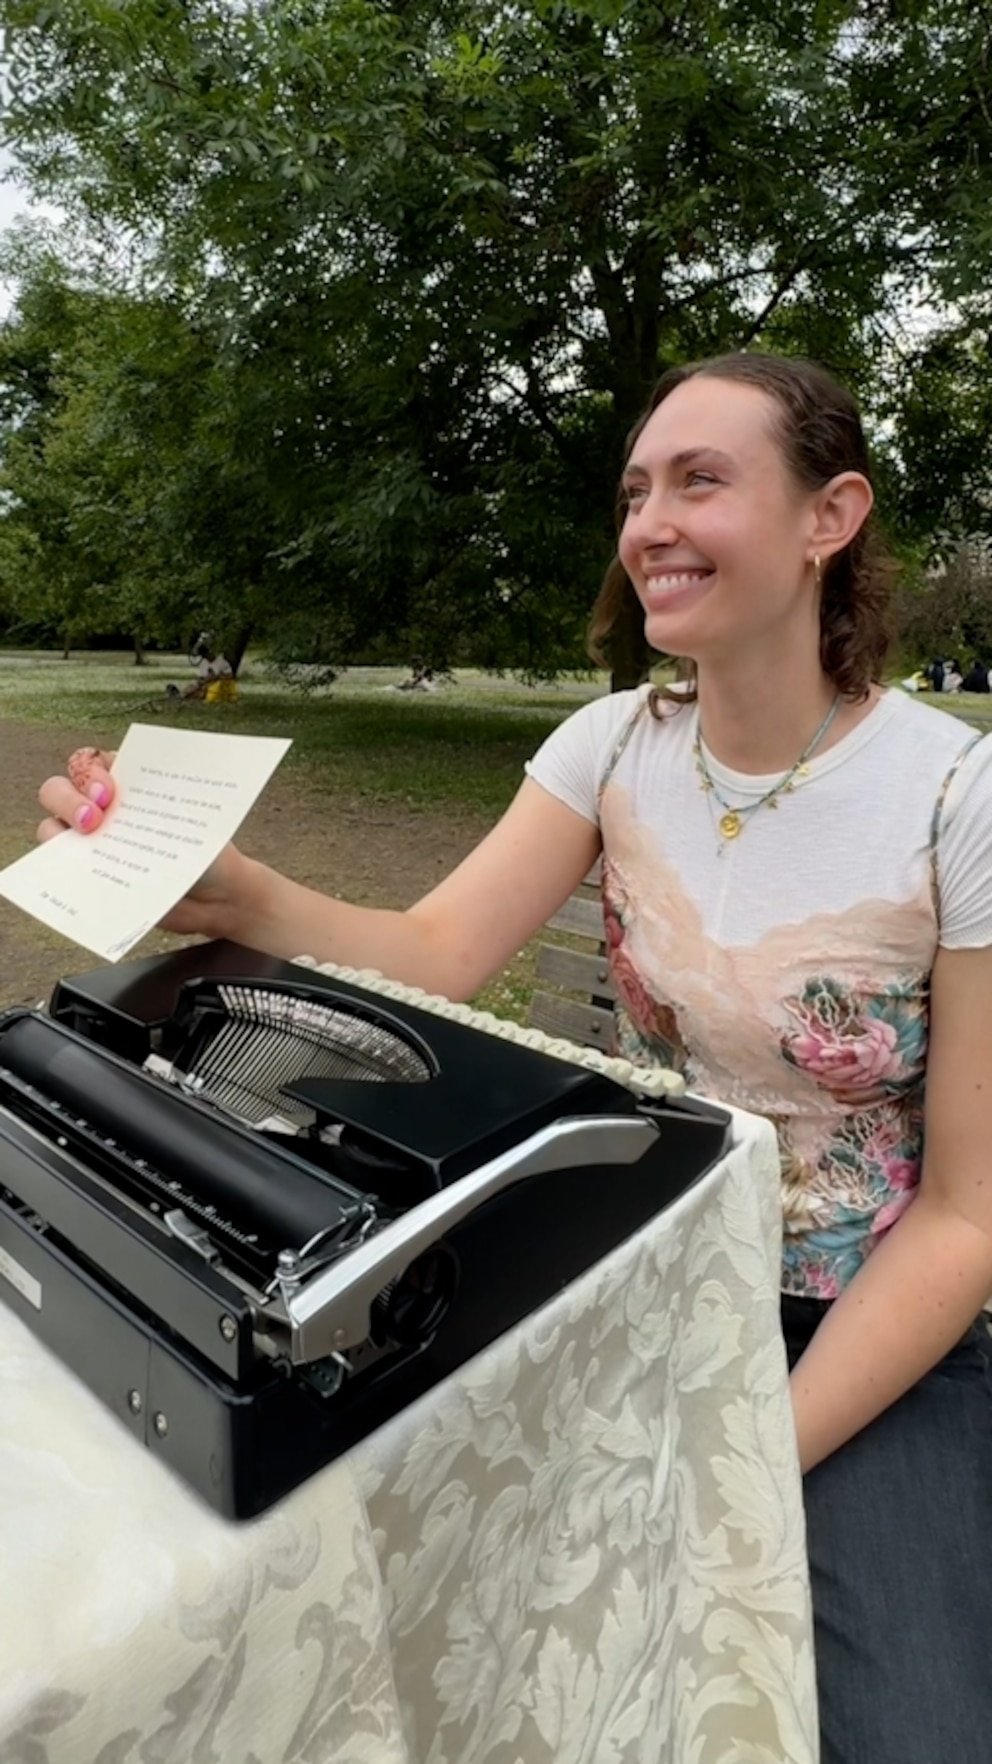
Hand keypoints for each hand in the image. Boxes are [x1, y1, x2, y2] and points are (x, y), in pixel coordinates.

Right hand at [37, 745, 247, 938]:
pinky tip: (79, 873)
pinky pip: (60, 870)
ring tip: (87, 844)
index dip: (89, 772)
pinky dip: (62, 869)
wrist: (217, 894)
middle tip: (93, 819)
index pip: (88, 762)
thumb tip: (135, 805)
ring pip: (51, 827)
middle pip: (58, 789)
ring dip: (57, 831)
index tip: (109, 792)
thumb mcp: (191, 818)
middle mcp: (101, 809)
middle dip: (67, 798)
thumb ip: (162, 806)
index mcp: (126, 783)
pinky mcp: (89, 875)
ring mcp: (91, 843)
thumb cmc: (206, 848)